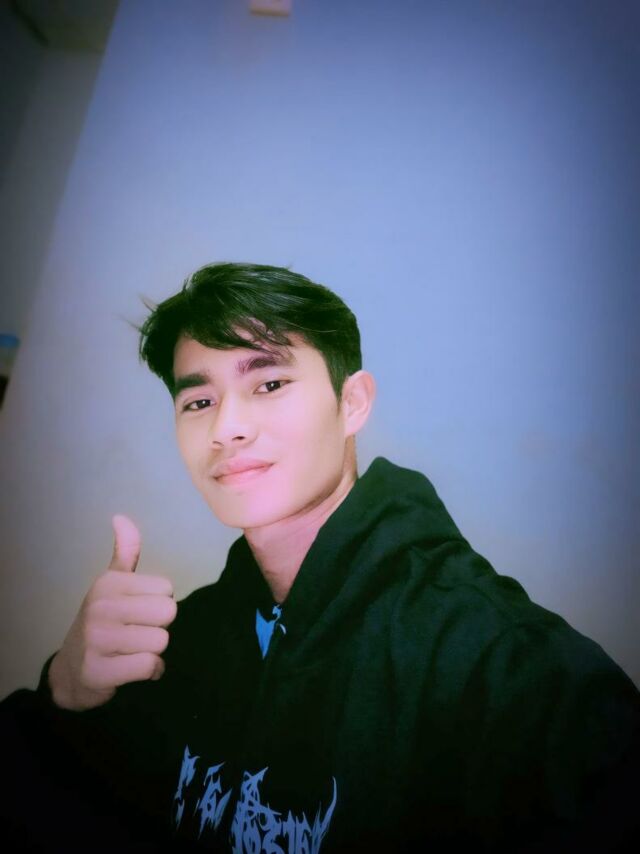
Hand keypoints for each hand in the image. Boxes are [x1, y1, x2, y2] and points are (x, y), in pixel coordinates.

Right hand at [48, 515, 176, 709]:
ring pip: (161, 641)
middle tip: (136, 633)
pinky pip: (150, 666)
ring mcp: (98, 639)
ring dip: (154, 652)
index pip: (167, 589)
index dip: (158, 604)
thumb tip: (120, 517)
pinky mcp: (99, 671)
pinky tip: (131, 669)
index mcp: (109, 583)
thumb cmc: (101, 623)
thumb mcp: (111, 584)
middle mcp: (101, 606)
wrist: (70, 672)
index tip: (137, 613)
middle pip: (168, 613)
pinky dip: (150, 672)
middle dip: (159, 627)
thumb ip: (125, 552)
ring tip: (131, 651)